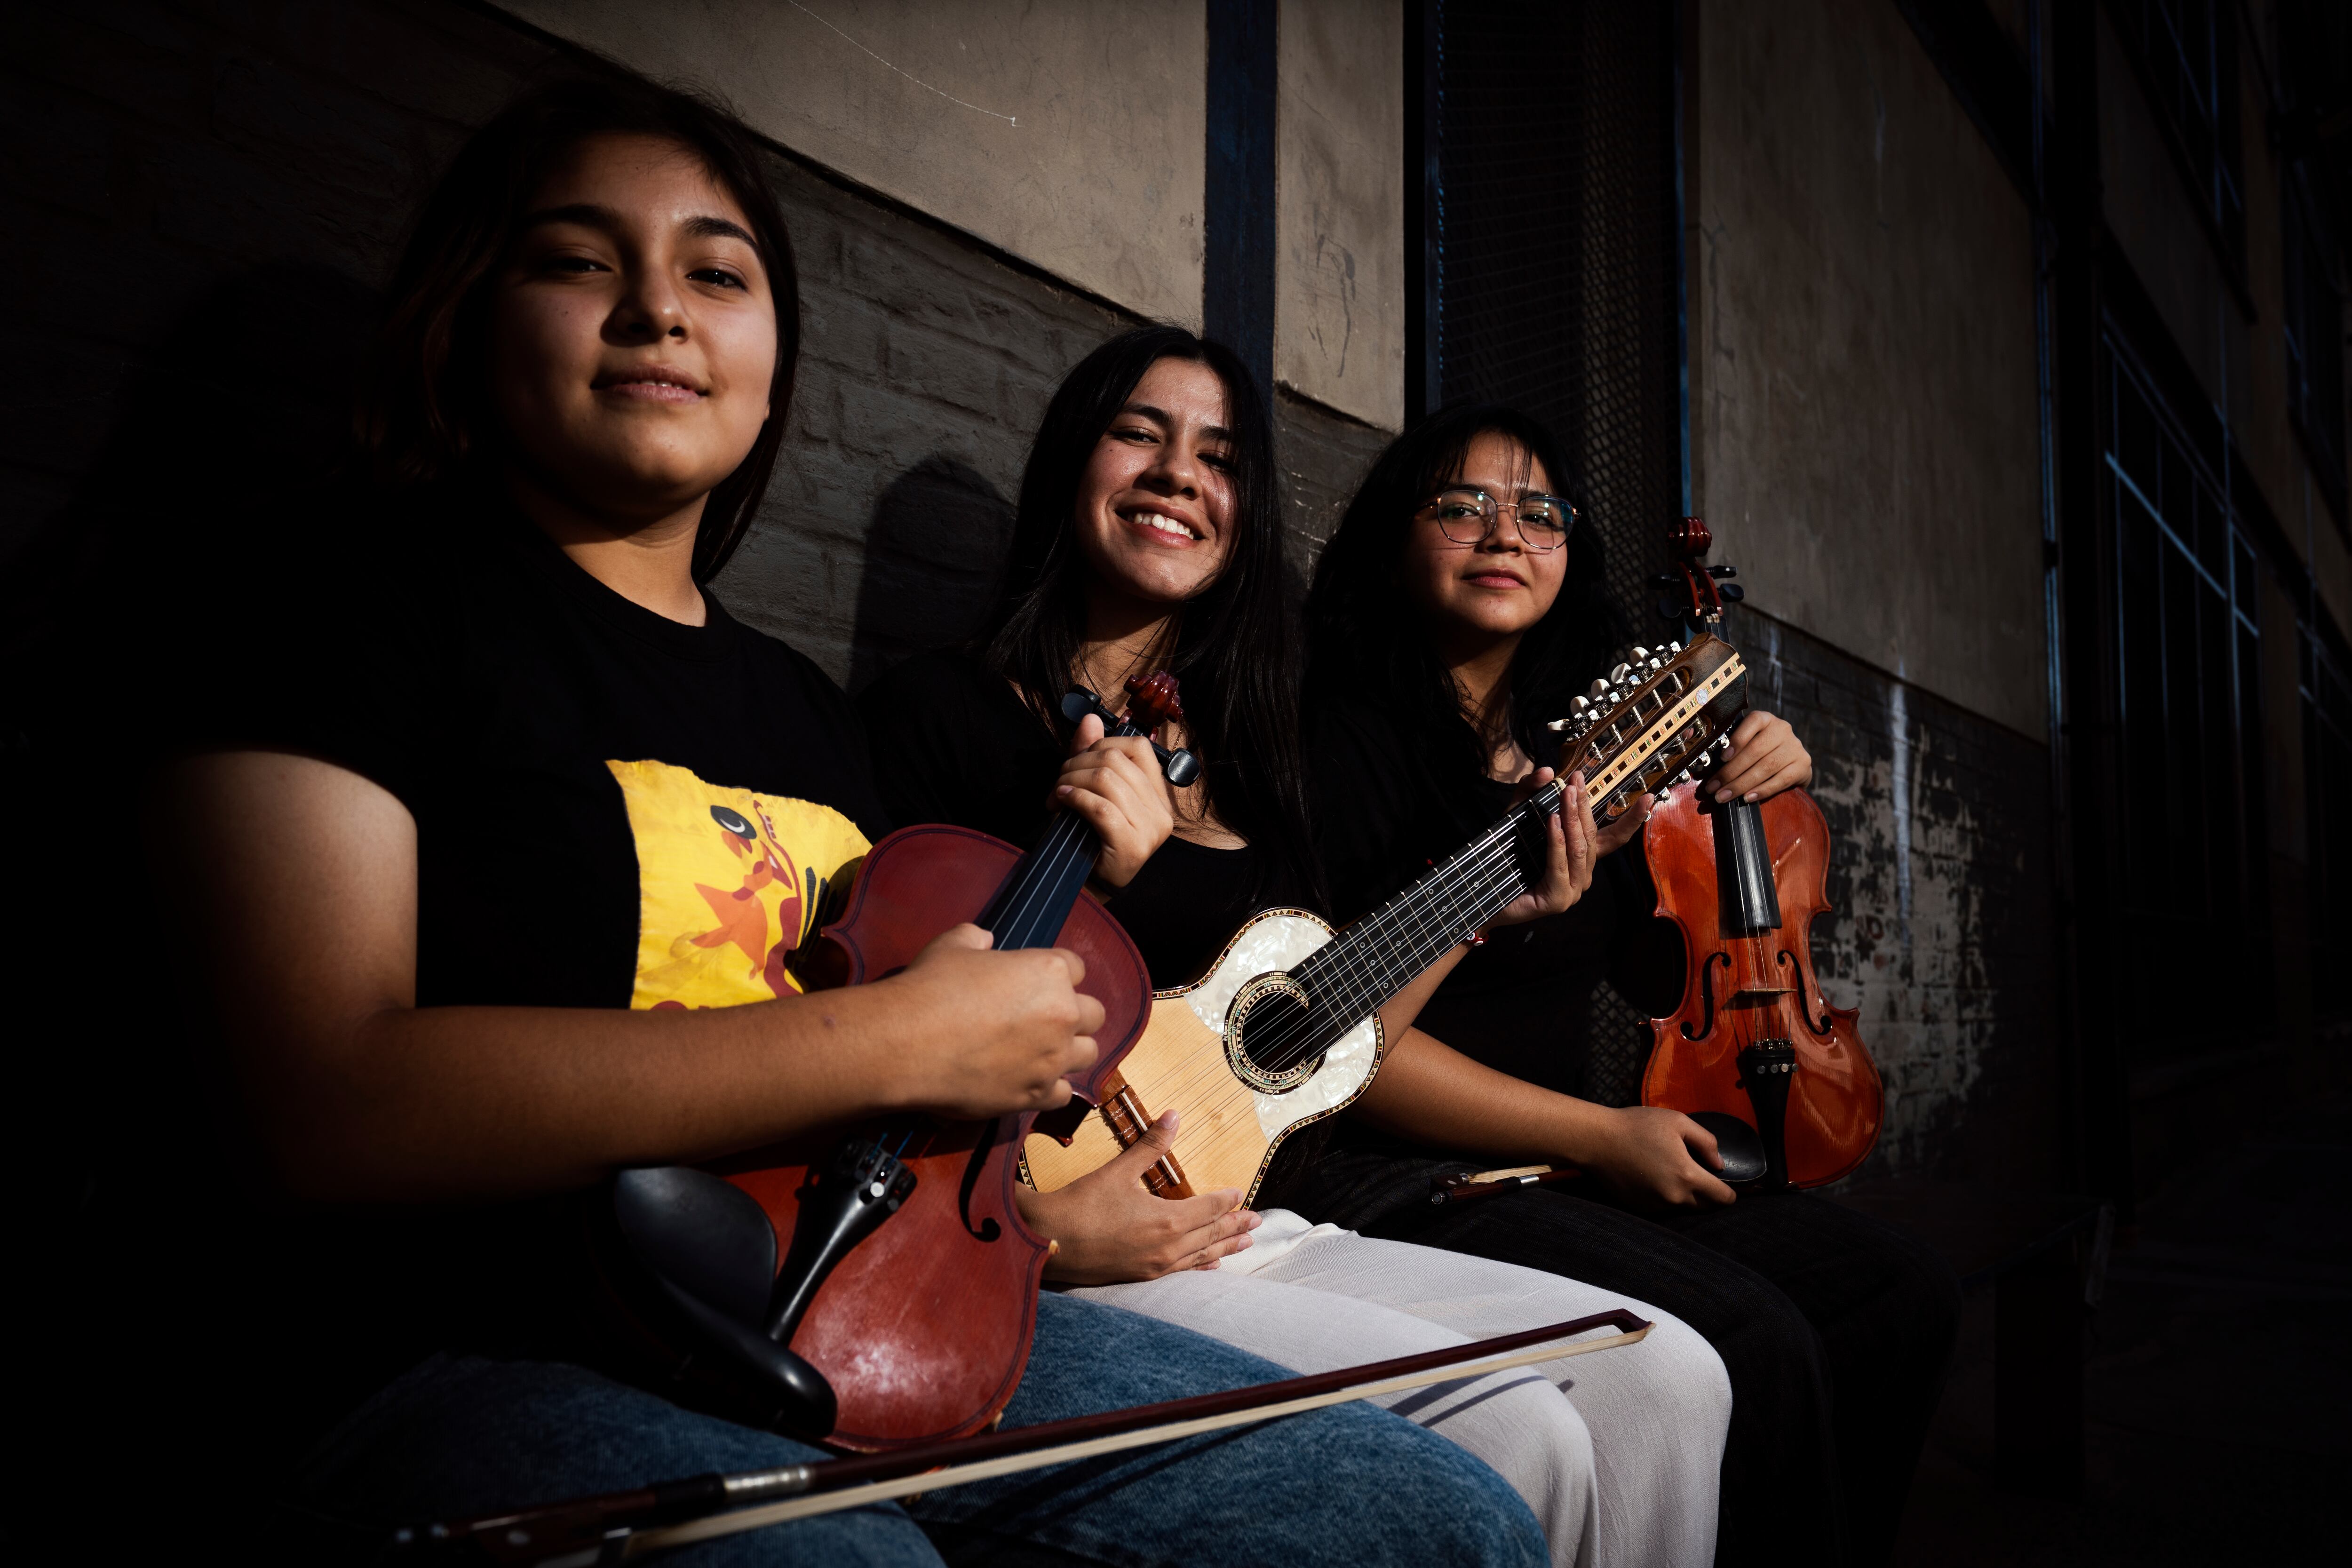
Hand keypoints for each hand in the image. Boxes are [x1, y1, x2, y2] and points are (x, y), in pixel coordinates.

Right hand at [884, 925, 1101, 1117]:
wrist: (907, 1044)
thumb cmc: (931, 987)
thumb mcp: (952, 946)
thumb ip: (976, 938)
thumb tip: (985, 939)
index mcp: (1049, 971)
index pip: (1075, 967)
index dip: (1056, 974)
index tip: (1037, 983)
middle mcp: (1062, 1014)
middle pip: (1094, 1014)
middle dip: (1073, 1014)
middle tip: (1044, 1019)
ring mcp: (1052, 1058)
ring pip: (1087, 1054)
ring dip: (1068, 1051)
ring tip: (1041, 1052)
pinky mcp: (1036, 1095)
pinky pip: (1064, 1093)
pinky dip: (1050, 1088)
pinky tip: (1028, 1081)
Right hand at [1022, 1110, 1260, 1284]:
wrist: (1049, 1242)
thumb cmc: (1081, 1205)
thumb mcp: (1119, 1170)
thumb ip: (1151, 1145)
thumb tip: (1174, 1115)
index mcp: (1168, 1220)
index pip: (1210, 1208)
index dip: (1228, 1200)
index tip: (1242, 1193)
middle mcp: (1169, 1247)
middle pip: (1212, 1233)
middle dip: (1236, 1226)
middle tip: (1259, 1222)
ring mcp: (1156, 1265)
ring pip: (1201, 1255)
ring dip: (1225, 1246)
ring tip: (1245, 1244)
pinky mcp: (1142, 1276)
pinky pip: (1183, 1271)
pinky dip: (1201, 1265)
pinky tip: (1210, 1265)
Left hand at [1052, 713, 1174, 889]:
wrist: (1093, 886)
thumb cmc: (1093, 839)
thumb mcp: (1093, 791)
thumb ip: (1092, 756)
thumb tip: (1089, 719)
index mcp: (1158, 795)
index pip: (1138, 748)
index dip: (1102, 745)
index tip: (1078, 761)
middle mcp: (1161, 812)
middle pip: (1115, 762)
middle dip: (1076, 764)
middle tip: (1058, 782)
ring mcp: (1150, 830)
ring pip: (1106, 780)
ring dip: (1071, 781)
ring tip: (1056, 794)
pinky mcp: (1132, 845)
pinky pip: (1100, 807)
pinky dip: (1075, 799)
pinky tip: (1060, 802)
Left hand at [1488, 769, 1617, 928]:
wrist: (1481, 893)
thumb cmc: (1504, 856)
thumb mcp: (1517, 816)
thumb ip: (1530, 791)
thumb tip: (1549, 771)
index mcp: (1582, 859)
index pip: (1614, 837)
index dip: (1632, 819)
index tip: (1648, 797)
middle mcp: (1583, 875)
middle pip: (1592, 836)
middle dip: (1584, 806)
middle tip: (1576, 780)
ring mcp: (1573, 891)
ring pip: (1579, 849)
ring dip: (1573, 819)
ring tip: (1566, 794)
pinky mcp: (1558, 900)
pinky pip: (1561, 865)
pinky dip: (1557, 842)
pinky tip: (1553, 822)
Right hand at [1580, 1106, 1736, 1207]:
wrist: (1597, 1140)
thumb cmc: (1638, 1126)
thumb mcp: (1678, 1122)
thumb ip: (1706, 1142)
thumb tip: (1719, 1165)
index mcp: (1687, 1176)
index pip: (1723, 1199)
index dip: (1730, 1192)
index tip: (1725, 1182)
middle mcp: (1674, 1198)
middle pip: (1706, 1207)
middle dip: (1709, 1194)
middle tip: (1700, 1174)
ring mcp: (1655, 1206)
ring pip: (1684, 1208)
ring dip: (1686, 1196)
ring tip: (1672, 1172)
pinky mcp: (1640, 1208)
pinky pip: (1663, 1208)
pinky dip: (1666, 1197)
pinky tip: (1655, 1178)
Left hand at [1705, 710, 1811, 804]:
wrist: (1793, 764)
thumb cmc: (1761, 754)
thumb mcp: (1749, 744)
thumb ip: (1733, 749)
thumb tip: (1707, 770)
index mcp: (1766, 719)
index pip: (1752, 722)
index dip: (1737, 740)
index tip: (1721, 758)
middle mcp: (1782, 729)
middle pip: (1755, 751)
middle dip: (1731, 772)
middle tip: (1714, 787)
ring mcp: (1795, 747)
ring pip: (1766, 766)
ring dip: (1742, 784)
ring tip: (1724, 796)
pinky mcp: (1803, 765)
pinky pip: (1781, 780)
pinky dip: (1762, 790)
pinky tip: (1747, 798)